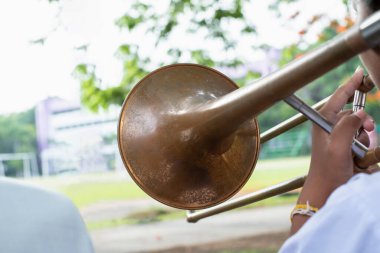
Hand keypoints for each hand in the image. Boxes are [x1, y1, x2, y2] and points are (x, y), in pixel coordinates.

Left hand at [291, 67, 374, 233]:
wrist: (327, 188)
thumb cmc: (328, 169)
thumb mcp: (338, 146)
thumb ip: (348, 126)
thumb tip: (360, 113)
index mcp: (322, 122)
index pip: (338, 97)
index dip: (350, 84)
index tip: (360, 73)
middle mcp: (329, 126)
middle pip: (353, 112)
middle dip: (363, 122)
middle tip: (368, 131)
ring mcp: (337, 136)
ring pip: (360, 127)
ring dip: (364, 137)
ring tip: (358, 151)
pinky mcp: (344, 145)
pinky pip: (361, 139)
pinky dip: (363, 145)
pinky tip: (358, 157)